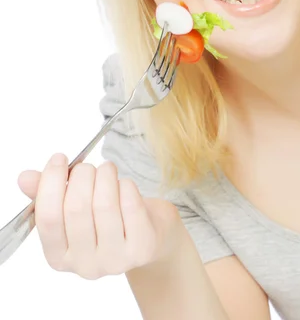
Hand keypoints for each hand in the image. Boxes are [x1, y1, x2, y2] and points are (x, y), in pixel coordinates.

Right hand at [17, 153, 181, 279]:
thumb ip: (49, 194)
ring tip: (107, 169)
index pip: (47, 218)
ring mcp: (114, 259)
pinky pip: (130, 206)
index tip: (59, 158)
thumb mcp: (75, 206)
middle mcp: (84, 265)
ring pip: (103, 205)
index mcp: (59, 256)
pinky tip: (125, 184)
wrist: (150, 234)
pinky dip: (126, 186)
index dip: (51, 183)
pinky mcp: (141, 247)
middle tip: (88, 166)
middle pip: (76, 209)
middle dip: (82, 176)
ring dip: (105, 176)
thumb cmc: (107, 216)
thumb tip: (26, 177)